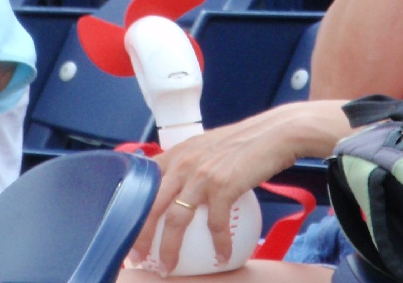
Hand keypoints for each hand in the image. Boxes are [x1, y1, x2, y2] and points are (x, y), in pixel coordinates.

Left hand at [129, 105, 314, 272]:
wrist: (274, 134)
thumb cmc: (245, 142)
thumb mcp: (206, 146)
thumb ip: (188, 163)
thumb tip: (178, 188)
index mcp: (177, 153)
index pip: (143, 182)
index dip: (131, 208)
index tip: (129, 229)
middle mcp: (183, 163)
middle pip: (151, 205)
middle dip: (140, 236)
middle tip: (138, 257)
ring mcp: (201, 175)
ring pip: (175, 220)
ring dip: (170, 248)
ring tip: (170, 267)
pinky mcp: (223, 187)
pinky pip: (215, 225)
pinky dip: (219, 245)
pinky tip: (222, 257)